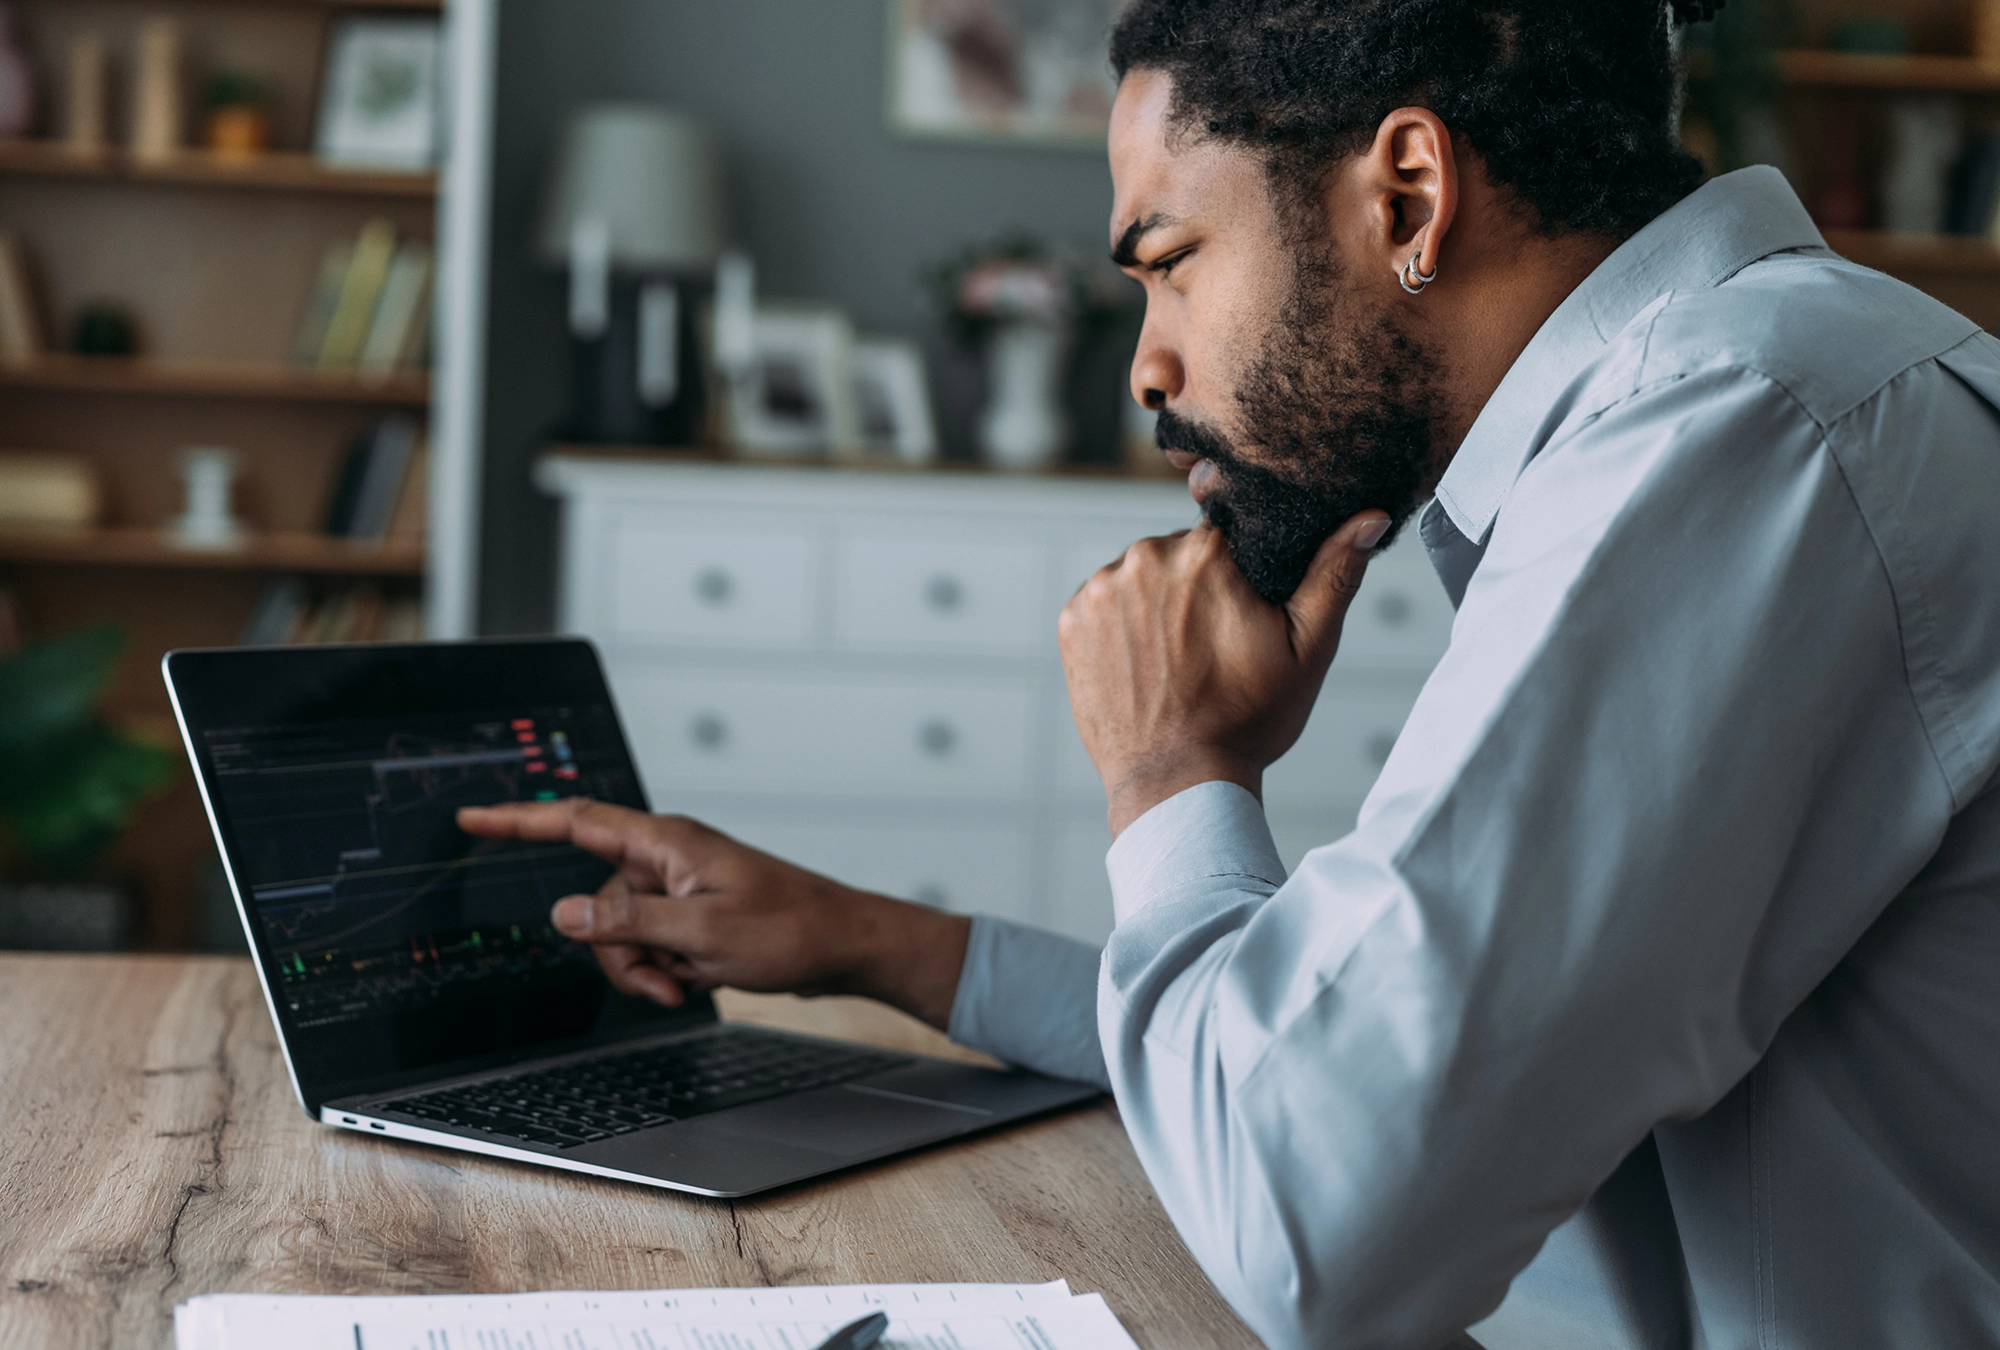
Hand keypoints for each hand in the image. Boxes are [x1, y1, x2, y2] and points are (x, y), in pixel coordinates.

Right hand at [456, 800, 971, 1027]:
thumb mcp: (701, 933)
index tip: (472, 816)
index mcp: (667, 843)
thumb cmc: (790, 930)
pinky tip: (706, 977)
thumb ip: (627, 923)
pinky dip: (669, 969)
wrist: (845, 947)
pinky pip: (653, 945)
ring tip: (692, 980)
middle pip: (598, 902)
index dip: (519, 821)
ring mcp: (681, 887)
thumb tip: (564, 915)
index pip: (577, 822)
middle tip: (667, 977)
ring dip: (646, 967)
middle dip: (619, 950)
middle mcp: (669, 858)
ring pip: (622, 932)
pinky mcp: (695, 915)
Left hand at [1057, 512, 1388, 835]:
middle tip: (1213, 648)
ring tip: (1176, 664)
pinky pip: (1103, 606)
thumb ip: (1335, 574)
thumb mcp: (1307, 649)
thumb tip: (1370, 518)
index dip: (1239, 574)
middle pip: (1179, 555)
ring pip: (1140, 580)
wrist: (1176, 783)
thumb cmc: (1246, 721)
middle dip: (1196, 590)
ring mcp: (1101, 590)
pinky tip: (1143, 668)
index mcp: (1206, 553)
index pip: (1227, 535)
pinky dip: (1120, 630)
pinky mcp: (1072, 621)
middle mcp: (1145, 558)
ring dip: (1156, 608)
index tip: (1242, 614)